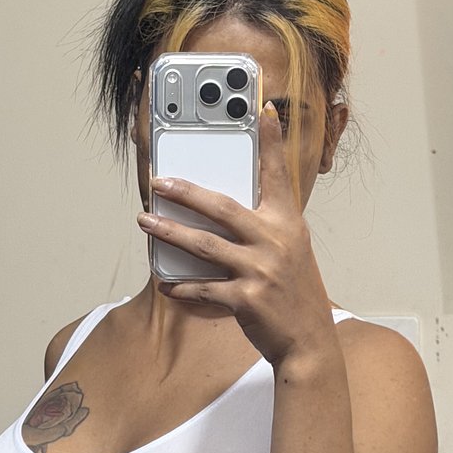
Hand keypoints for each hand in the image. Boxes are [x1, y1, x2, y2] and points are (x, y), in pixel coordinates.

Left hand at [138, 101, 337, 369]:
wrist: (308, 342)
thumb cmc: (294, 293)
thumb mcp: (291, 251)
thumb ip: (266, 228)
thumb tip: (226, 212)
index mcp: (288, 224)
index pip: (277, 175)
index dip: (271, 142)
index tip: (263, 111)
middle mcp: (276, 241)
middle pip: (222, 208)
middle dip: (186, 192)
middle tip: (159, 182)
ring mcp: (261, 270)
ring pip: (204, 245)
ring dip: (169, 233)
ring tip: (145, 221)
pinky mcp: (247, 299)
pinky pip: (204, 288)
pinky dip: (182, 287)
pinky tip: (167, 284)